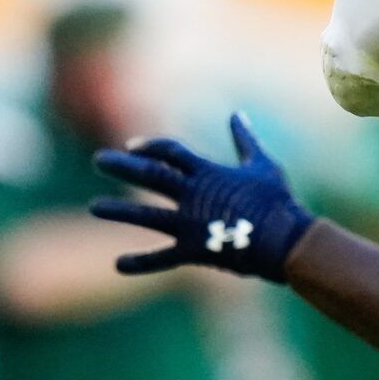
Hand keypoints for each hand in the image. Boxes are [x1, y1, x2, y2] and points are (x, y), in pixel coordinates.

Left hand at [90, 114, 315, 282]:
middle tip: (98, 160)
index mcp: (207, 172)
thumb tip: (237, 115)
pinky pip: (161, 258)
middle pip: (150, 175)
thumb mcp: (262, 163)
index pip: (170, 152)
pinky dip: (140, 262)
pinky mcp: (193, 250)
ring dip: (118, 210)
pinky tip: (118, 264)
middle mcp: (192, 195)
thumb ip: (245, 140)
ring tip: (95, 207)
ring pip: (145, 216)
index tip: (131, 145)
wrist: (283, 237)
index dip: (150, 146)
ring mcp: (190, 223)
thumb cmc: (276, 199)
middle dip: (122, 166)